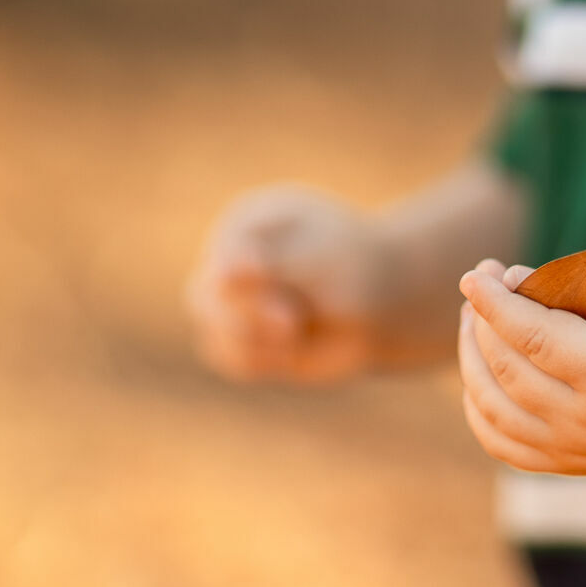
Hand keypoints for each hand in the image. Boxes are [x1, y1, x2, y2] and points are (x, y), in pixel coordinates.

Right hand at [184, 183, 396, 383]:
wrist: (382, 305)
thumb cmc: (354, 269)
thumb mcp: (320, 259)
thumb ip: (272, 264)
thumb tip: (222, 275)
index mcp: (247, 224)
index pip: (224, 258)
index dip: (253, 288)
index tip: (291, 306)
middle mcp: (232, 258)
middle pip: (203, 296)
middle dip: (250, 318)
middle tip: (293, 323)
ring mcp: (232, 298)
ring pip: (214, 332)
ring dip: (258, 342)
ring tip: (296, 332)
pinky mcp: (241, 336)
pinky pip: (230, 359)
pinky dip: (262, 362)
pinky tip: (292, 348)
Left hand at [456, 259, 585, 474]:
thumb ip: (569, 286)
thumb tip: (503, 283)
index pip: (535, 340)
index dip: (496, 304)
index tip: (475, 274)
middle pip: (510, 372)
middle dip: (483, 321)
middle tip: (481, 281)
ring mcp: (582, 455)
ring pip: (495, 409)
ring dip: (472, 358)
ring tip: (475, 317)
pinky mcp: (572, 465)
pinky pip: (501, 443)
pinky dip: (479, 404)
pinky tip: (482, 366)